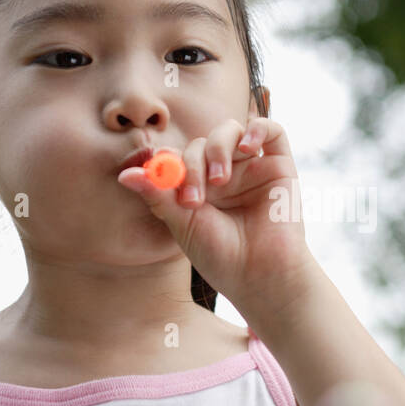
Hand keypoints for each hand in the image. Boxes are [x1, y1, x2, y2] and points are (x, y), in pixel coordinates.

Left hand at [117, 117, 318, 317]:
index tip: (160, 176)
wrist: (261, 277)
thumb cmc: (221, 257)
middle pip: (201, 143)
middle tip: (194, 199)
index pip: (179, 156)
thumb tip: (124, 175)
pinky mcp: (280, 166)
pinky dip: (258, 128)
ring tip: (219, 180)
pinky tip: (247, 146)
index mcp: (199, 187)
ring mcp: (252, 168)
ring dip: (217, 149)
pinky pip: (272, 131)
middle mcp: (225, 174)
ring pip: (230, 131)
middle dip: (192, 165)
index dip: (167, 160)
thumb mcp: (183, 225)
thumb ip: (158, 195)